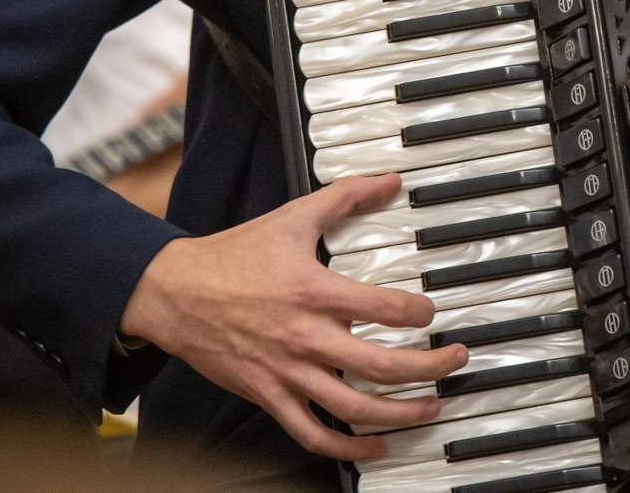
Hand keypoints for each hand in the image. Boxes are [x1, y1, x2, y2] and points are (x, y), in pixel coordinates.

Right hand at [120, 174, 466, 460]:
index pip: (385, 308)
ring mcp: (288, 372)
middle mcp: (305, 337)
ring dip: (401, 412)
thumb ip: (345, 197)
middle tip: (454, 361)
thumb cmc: (234, 257)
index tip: (432, 313)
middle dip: (429, 367)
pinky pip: (313, 433)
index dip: (419, 313)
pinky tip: (377, 446)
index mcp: (315, 291)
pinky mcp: (269, 396)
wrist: (176, 292)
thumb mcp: (293, 217)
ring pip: (355, 407)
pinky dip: (348, 447)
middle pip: (382, 365)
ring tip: (431, 406)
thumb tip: (389, 182)